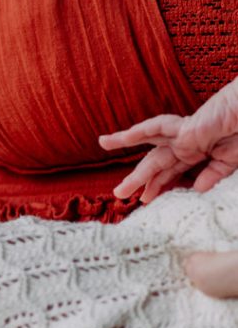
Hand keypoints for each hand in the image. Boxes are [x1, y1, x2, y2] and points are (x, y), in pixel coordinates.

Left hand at [99, 76, 237, 202]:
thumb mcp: (229, 161)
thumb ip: (212, 174)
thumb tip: (197, 189)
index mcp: (197, 153)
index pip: (171, 172)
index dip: (157, 186)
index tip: (144, 200)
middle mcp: (187, 144)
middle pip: (156, 164)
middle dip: (138, 180)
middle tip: (118, 194)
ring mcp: (185, 135)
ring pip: (152, 147)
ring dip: (127, 145)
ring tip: (103, 143)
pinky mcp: (187, 127)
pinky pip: (159, 127)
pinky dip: (141, 131)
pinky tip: (124, 137)